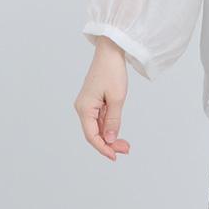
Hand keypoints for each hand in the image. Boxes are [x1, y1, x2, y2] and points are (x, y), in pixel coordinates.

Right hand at [74, 37, 132, 159]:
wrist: (110, 52)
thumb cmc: (113, 72)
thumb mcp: (117, 98)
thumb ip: (113, 120)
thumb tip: (110, 139)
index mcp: (84, 108)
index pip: (91, 135)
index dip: (103, 148)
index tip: (115, 156)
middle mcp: (82, 108)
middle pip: (93, 133)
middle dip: (108, 144)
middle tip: (126, 149)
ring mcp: (87, 105)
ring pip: (97, 128)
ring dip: (109, 137)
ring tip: (125, 144)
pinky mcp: (93, 102)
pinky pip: (99, 120)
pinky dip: (108, 127)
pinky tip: (118, 132)